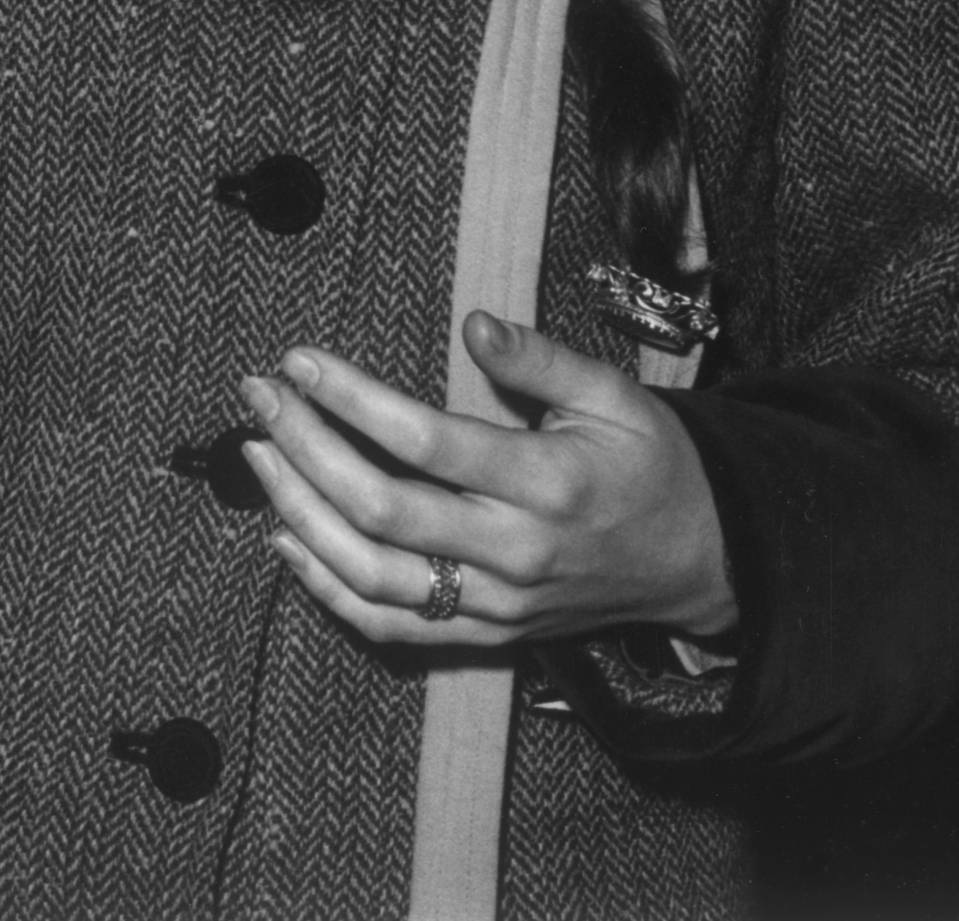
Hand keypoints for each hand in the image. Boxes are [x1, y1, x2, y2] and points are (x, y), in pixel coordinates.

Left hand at [240, 310, 735, 651]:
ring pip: (372, 577)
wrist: (703, 562)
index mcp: (547, 483)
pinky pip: (391, 627)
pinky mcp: (486, 634)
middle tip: (257, 395)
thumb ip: (541, 358)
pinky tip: (284, 539)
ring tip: (255, 455)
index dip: (352, 400)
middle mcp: (514, 552)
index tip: (298, 359)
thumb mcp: (615, 395)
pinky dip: (327, 590)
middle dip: (304, 448)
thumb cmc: (652, 465)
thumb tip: (473, 323)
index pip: (426, 443)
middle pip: (382, 510)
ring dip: (299, 515)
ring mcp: (496, 603)